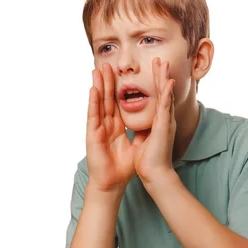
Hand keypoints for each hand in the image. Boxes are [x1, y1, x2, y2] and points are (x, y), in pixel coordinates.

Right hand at [86, 63, 136, 191]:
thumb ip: (143, 132)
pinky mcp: (92, 135)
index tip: (122, 74)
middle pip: (107, 99)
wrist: (113, 183)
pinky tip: (93, 89)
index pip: (118, 103)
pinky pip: (93, 115)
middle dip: (108, 81)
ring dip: (98, 86)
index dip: (119, 89)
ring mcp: (98, 129)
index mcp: (117, 127)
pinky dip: (93, 102)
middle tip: (108, 63)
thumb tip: (154, 120)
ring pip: (99, 103)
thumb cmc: (124, 168)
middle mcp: (106, 125)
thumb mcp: (138, 145)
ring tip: (98, 69)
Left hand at [132, 57, 175, 185]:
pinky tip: (168, 82)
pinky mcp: (164, 127)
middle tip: (161, 60)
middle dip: (161, 76)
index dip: (157, 84)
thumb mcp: (147, 140)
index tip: (155, 71)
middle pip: (164, 93)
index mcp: (159, 122)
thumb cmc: (151, 160)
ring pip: (166, 96)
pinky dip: (166, 94)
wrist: (155, 174)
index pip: (158, 99)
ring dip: (164, 79)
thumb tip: (144, 125)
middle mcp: (164, 120)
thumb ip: (147, 130)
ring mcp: (166, 122)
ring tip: (164, 64)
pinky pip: (164, 107)